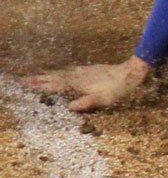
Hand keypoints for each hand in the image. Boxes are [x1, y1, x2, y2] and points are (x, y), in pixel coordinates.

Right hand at [21, 55, 152, 112]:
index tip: (27, 85)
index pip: (56, 85)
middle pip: (56, 77)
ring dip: (49, 74)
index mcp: (79, 83)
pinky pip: (70, 70)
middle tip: (24, 80)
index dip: (42, 85)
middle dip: (40, 79)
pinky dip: (61, 72)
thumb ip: (86, 103)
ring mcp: (85, 71)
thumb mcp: (103, 100)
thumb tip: (69, 107)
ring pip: (62, 73)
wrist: (131, 73)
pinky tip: (63, 72)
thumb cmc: (118, 89)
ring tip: (38, 76)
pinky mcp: (91, 70)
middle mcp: (79, 75)